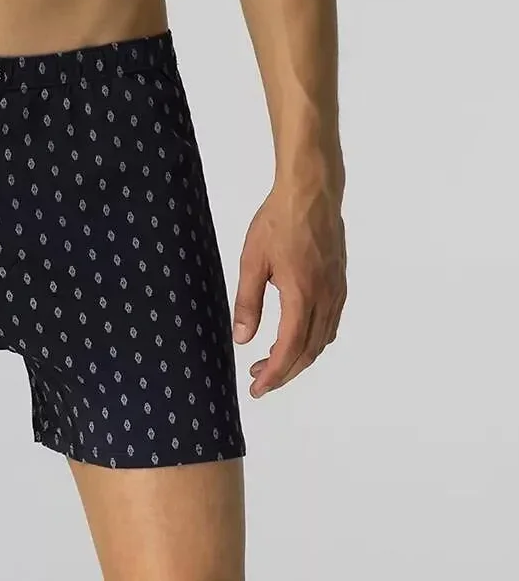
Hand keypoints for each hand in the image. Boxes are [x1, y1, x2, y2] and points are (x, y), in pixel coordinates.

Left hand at [232, 171, 346, 396]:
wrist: (311, 192)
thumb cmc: (279, 221)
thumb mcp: (252, 259)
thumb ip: (247, 301)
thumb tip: (242, 339)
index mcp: (301, 294)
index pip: (290, 348)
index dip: (274, 373)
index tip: (257, 388)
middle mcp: (325, 299)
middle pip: (309, 352)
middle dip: (284, 372)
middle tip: (259, 380)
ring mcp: (336, 292)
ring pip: (322, 340)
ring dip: (299, 358)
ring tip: (273, 363)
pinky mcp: (340, 283)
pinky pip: (330, 324)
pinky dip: (314, 341)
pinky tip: (297, 338)